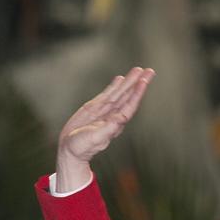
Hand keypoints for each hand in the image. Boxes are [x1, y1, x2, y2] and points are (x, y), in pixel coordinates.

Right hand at [56, 66, 154, 188]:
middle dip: (138, 84)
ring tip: (138, 70)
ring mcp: (104, 111)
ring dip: (129, 82)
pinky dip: (114, 86)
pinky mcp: (94, 108)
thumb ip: (107, 130)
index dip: (137, 94)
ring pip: (119, 93)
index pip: (129, 106)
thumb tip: (119, 120)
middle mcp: (112, 116)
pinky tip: (120, 79)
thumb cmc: (81, 148)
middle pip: (128, 96)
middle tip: (149, 71)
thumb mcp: (94, 139)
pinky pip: (107, 94)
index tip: (144, 81)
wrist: (70, 149)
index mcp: (114, 123)